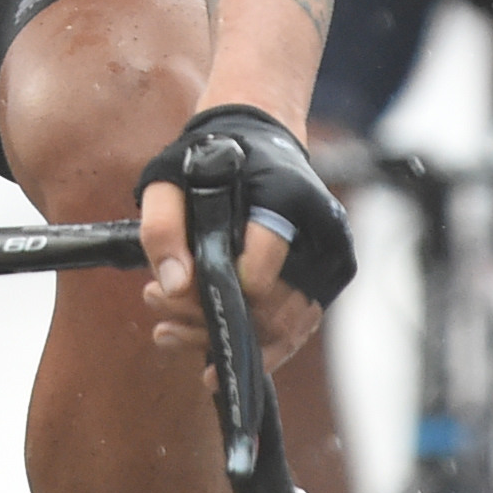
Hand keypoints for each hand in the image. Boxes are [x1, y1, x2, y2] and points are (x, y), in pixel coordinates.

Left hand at [131, 104, 350, 370]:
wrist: (259, 139)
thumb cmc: (210, 160)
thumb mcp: (168, 180)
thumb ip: (161, 227)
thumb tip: (174, 286)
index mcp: (285, 197)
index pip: (259, 276)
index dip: (214, 297)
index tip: (162, 294)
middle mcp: (322, 229)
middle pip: (271, 309)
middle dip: (208, 324)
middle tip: (158, 318)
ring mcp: (334, 254)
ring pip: (286, 327)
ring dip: (228, 341)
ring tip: (171, 331)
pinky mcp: (334, 272)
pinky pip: (298, 326)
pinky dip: (257, 344)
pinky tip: (210, 353)